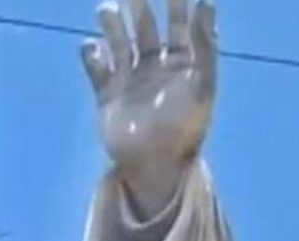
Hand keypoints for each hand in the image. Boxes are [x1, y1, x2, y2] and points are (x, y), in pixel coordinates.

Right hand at [81, 0, 216, 216]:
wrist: (155, 166)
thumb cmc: (185, 126)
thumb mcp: (201, 84)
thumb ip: (205, 45)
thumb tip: (207, 3)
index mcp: (182, 64)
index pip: (180, 23)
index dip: (176, 2)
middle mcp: (155, 66)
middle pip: (145, 25)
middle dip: (138, 4)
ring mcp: (129, 78)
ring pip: (117, 40)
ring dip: (111, 23)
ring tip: (106, 10)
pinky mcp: (107, 94)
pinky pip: (96, 66)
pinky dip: (91, 54)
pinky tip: (92, 48)